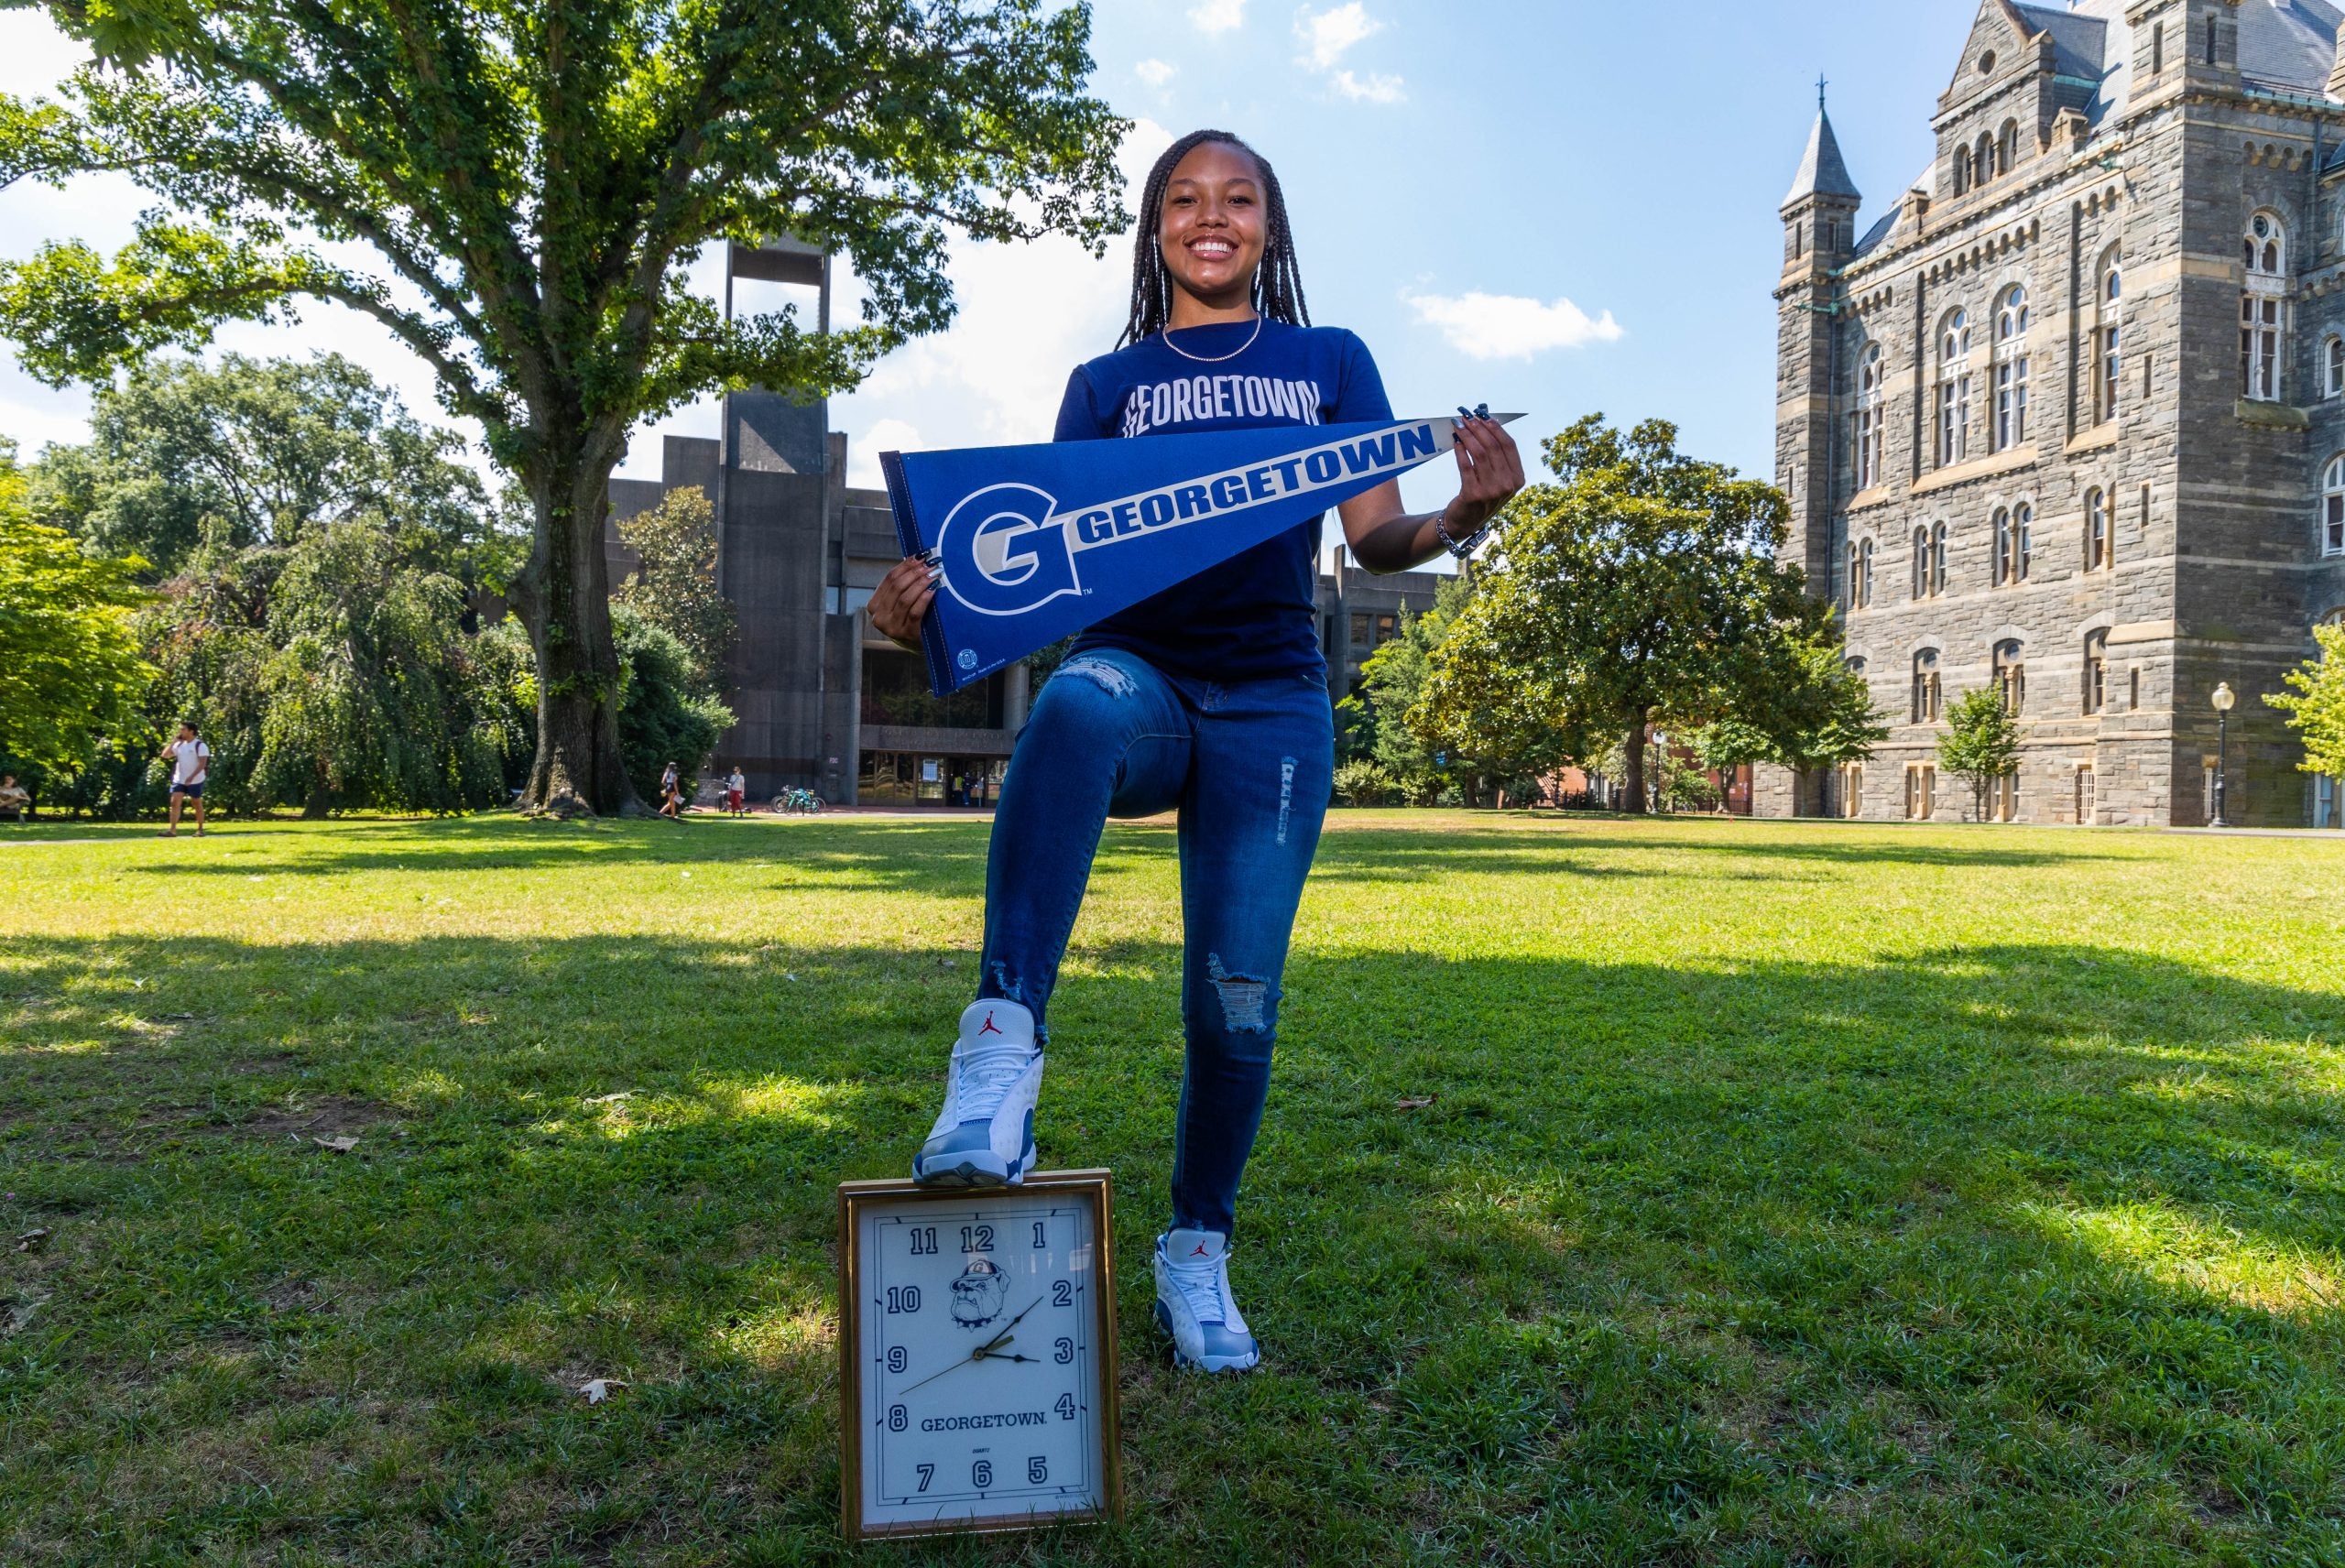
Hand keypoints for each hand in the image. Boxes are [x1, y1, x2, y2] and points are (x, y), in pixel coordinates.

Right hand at [869, 555, 937, 650]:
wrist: (918, 643)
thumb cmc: (910, 617)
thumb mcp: (902, 601)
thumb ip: (904, 583)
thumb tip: (918, 558)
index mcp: (874, 605)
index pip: (889, 579)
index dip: (906, 565)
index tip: (921, 555)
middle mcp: (879, 616)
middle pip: (897, 587)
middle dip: (915, 572)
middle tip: (930, 563)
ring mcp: (891, 627)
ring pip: (905, 598)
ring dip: (921, 583)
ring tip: (934, 573)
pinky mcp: (906, 634)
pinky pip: (915, 612)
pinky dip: (924, 598)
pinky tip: (933, 589)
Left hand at [1441, 414, 1525, 538]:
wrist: (1466, 522)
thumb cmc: (1482, 495)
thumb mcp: (1498, 478)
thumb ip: (1497, 455)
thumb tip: (1489, 422)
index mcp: (1518, 478)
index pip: (1509, 445)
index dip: (1496, 427)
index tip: (1483, 415)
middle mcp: (1508, 485)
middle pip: (1493, 447)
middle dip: (1478, 428)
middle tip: (1467, 417)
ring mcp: (1492, 491)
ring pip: (1479, 453)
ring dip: (1467, 435)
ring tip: (1458, 425)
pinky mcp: (1473, 494)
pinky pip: (1465, 465)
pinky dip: (1460, 450)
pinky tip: (1455, 441)